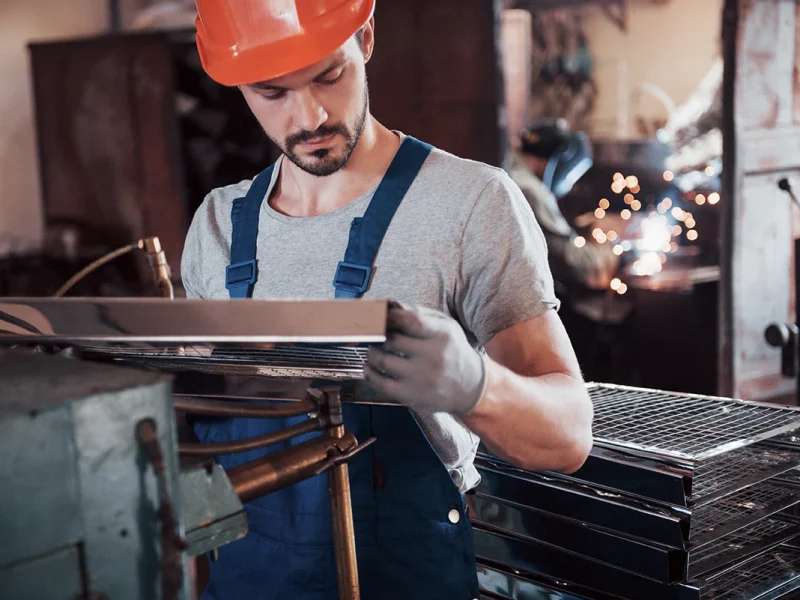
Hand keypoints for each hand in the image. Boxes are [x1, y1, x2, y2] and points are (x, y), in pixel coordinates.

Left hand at [365, 302, 486, 414]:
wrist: (471, 388)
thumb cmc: (452, 351)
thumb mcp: (445, 327)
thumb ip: (419, 314)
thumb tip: (390, 304)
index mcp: (442, 335)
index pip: (411, 321)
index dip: (390, 316)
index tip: (379, 315)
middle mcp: (434, 356)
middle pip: (392, 340)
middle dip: (377, 334)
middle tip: (372, 333)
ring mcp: (422, 378)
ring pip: (384, 361)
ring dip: (372, 353)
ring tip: (373, 349)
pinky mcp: (412, 395)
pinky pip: (382, 384)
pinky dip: (370, 373)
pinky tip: (370, 367)